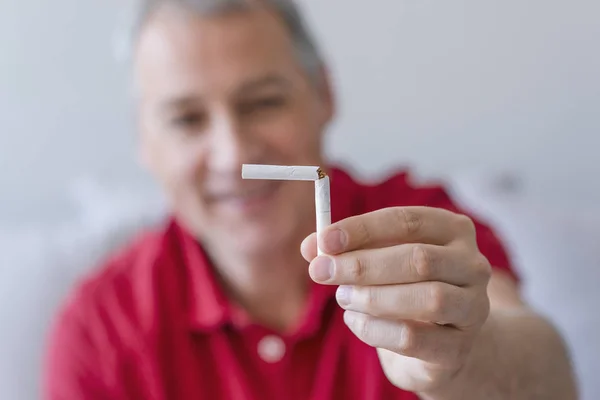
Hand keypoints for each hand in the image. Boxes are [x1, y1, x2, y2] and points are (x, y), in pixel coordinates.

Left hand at [301, 207, 491, 393]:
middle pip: (419, 259)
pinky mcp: (458, 348)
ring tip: (343, 297)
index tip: (325, 240)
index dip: (363, 229)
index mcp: (452, 230)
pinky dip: (374, 329)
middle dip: (362, 265)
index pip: (407, 221)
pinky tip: (355, 320)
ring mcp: (473, 307)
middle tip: (321, 271)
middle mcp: (472, 265)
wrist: (439, 341)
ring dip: (373, 298)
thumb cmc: (405, 288)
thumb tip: (311, 247)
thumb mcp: (377, 261)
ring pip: (427, 298)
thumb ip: (346, 251)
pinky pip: (414, 338)